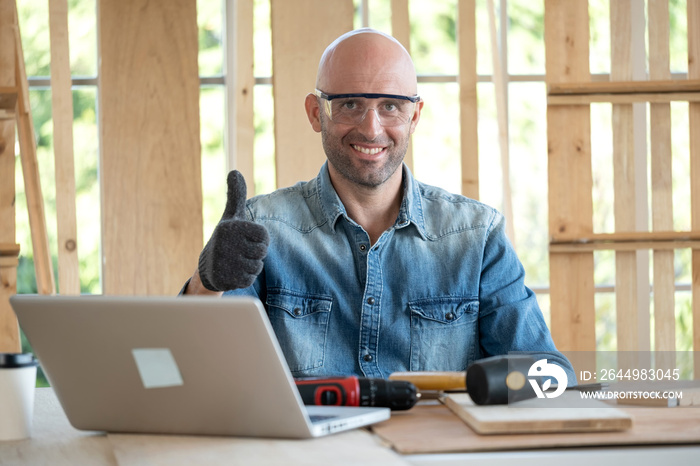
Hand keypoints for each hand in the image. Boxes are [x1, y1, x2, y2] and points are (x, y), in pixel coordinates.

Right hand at [197, 171, 268, 290]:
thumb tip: (234, 171)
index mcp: (231, 226)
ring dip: (250, 266)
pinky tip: (233, 271)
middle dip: (256, 254)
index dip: (260, 239)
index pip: (264, 235)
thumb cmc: (227, 237)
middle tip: (241, 251)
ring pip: (257, 267)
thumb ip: (236, 195)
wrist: (208, 265)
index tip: (248, 238)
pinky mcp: (225, 278)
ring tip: (237, 260)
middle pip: (262, 252)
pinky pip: (249, 279)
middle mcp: (227, 243)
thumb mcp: (231, 215)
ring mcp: (225, 262)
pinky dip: (244, 277)